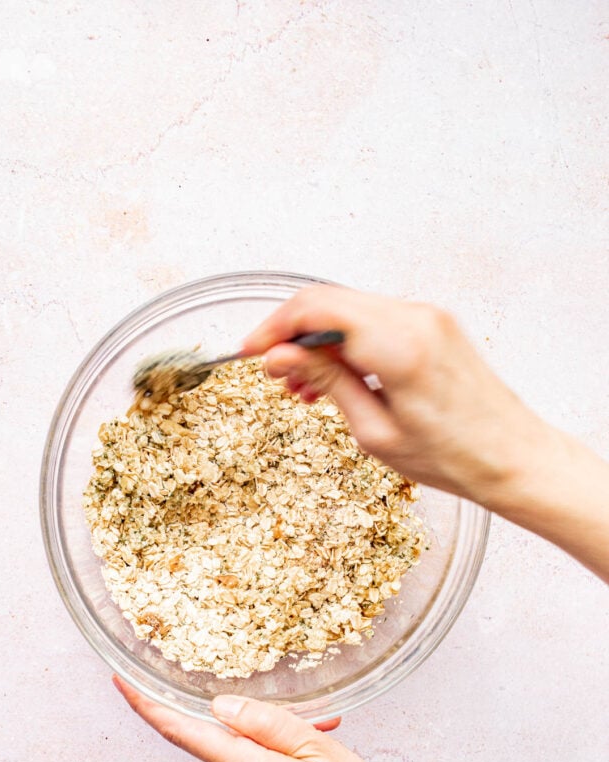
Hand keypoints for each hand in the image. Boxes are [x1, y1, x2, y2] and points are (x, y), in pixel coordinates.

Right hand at [243, 285, 608, 580]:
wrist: (512, 458)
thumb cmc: (454, 456)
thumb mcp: (374, 431)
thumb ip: (326, 381)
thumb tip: (281, 356)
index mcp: (399, 345)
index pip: (317, 310)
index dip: (274, 328)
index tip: (251, 352)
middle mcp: (416, 318)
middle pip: (330, 301)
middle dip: (292, 333)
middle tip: (271, 372)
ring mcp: (428, 317)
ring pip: (350, 309)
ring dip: (318, 339)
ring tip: (302, 388)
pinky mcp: (434, 325)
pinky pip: (375, 319)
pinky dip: (347, 341)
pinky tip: (335, 377)